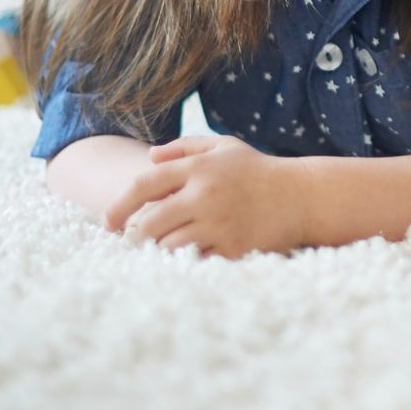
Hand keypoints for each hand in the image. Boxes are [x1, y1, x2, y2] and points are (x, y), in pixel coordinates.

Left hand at [102, 136, 304, 259]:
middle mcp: (206, 195)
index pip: (144, 184)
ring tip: (157, 250)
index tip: (108, 221)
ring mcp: (219, 223)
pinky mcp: (232, 248)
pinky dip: (183, 262)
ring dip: (157, 251)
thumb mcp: (225, 147)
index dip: (119, 205)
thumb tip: (150, 158)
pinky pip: (193, 261)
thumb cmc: (259, 171)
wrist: (302, 196)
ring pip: (167, 245)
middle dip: (134, 236)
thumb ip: (185, 147)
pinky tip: (183, 259)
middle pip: (149, 222)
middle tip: (132, 242)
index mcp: (200, 167)